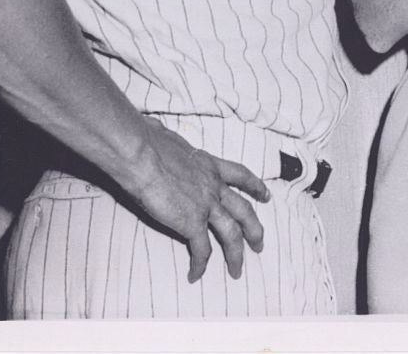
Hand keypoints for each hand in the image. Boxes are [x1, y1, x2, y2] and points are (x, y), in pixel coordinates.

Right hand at [121, 118, 269, 281]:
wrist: (142, 154)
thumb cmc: (147, 142)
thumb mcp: (166, 138)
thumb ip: (167, 142)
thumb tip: (154, 132)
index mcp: (208, 164)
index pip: (240, 175)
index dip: (255, 186)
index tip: (265, 195)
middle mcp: (213, 185)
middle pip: (244, 209)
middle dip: (254, 228)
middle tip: (260, 242)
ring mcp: (205, 204)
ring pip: (231, 233)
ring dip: (236, 253)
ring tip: (238, 270)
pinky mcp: (191, 222)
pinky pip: (201, 249)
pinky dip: (200, 264)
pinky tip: (196, 275)